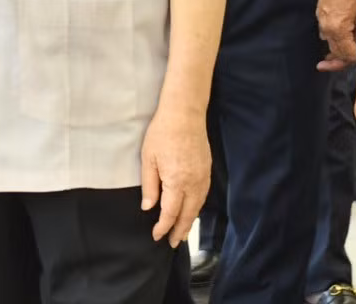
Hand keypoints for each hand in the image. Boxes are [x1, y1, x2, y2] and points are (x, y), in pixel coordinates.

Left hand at [139, 106, 209, 245]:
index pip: (170, 213)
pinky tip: (191, 210)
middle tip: (172, 243)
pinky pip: (203, 195)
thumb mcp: (148, 159)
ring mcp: (203, 177)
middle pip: (187, 215)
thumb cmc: (162, 133)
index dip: (163, 227)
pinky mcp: (207, 170)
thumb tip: (149, 207)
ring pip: (198, 207)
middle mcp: (193, 183)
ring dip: (190, 221)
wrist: (185, 113)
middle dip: (179, 231)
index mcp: (176, 182)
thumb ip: (150, 186)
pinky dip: (197, 207)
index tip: (156, 236)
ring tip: (181, 232)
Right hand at [316, 0, 355, 70]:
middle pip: (336, 50)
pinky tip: (346, 34)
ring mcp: (322, 17)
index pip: (348, 54)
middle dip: (344, 58)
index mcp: (336, 29)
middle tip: (352, 66)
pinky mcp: (322, 9)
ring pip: (331, 40)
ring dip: (340, 47)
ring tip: (350, 53)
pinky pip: (329, 29)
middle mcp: (326, 25)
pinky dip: (337, 35)